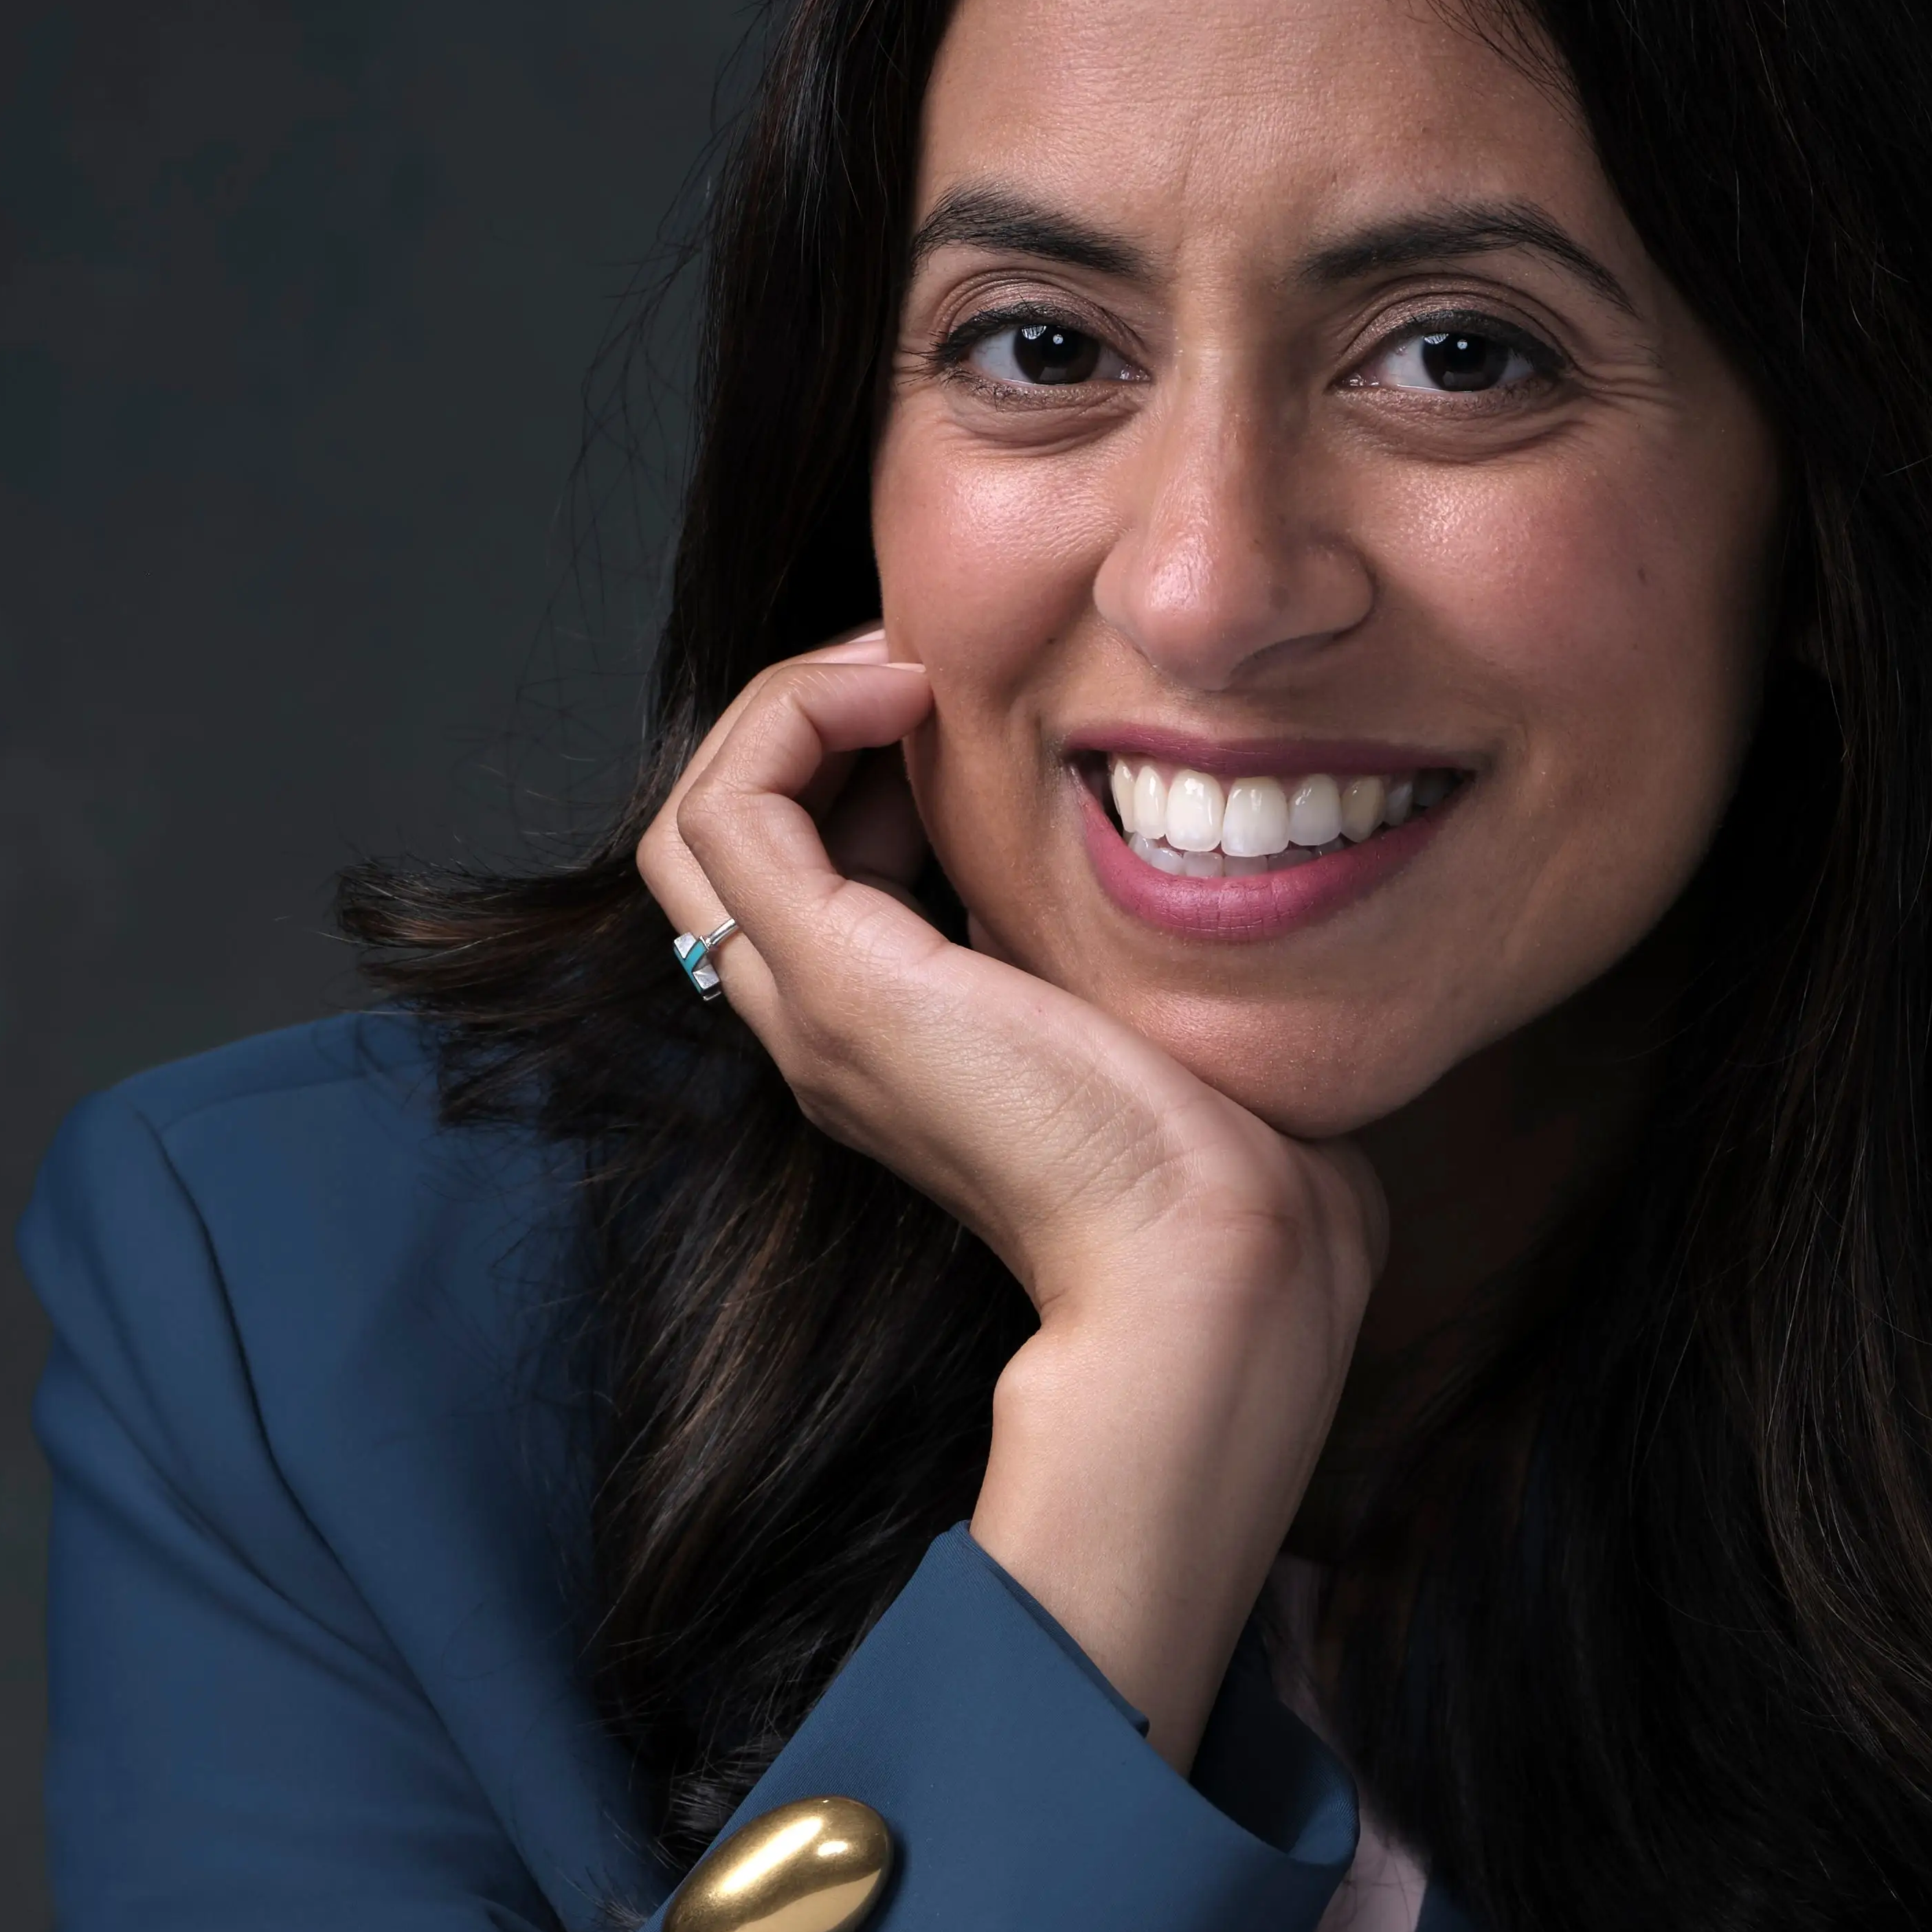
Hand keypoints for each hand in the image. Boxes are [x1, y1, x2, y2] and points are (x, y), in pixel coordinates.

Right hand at [641, 632, 1383, 1763]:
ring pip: (702, 816)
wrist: (1213, 1264)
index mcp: (897, 1043)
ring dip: (793, 705)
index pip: (801, 875)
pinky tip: (911, 689)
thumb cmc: (1229, 1163)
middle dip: (810, 721)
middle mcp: (828, 1031)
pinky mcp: (838, 980)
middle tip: (926, 667)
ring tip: (911, 668)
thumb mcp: (1144, 1011)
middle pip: (727, 843)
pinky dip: (796, 714)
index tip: (970, 712)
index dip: (859, 767)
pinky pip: (733, 807)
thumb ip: (1106, 943)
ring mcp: (817, 1008)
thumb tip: (1173, 848)